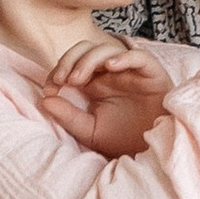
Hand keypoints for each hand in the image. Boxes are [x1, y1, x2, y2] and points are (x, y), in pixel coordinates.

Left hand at [37, 41, 174, 161]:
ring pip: (107, 49)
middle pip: (86, 49)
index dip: (58, 70)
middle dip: (69, 59)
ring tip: (79, 79)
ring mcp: (130, 71)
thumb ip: (68, 117)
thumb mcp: (90, 131)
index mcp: (94, 83)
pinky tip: (111, 67)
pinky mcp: (151, 72)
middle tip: (62, 80)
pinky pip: (137, 56)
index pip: (71, 64)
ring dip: (88, 60)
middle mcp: (110, 73)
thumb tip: (45, 99)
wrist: (154, 149)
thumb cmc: (125, 139)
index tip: (50, 88)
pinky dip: (123, 57)